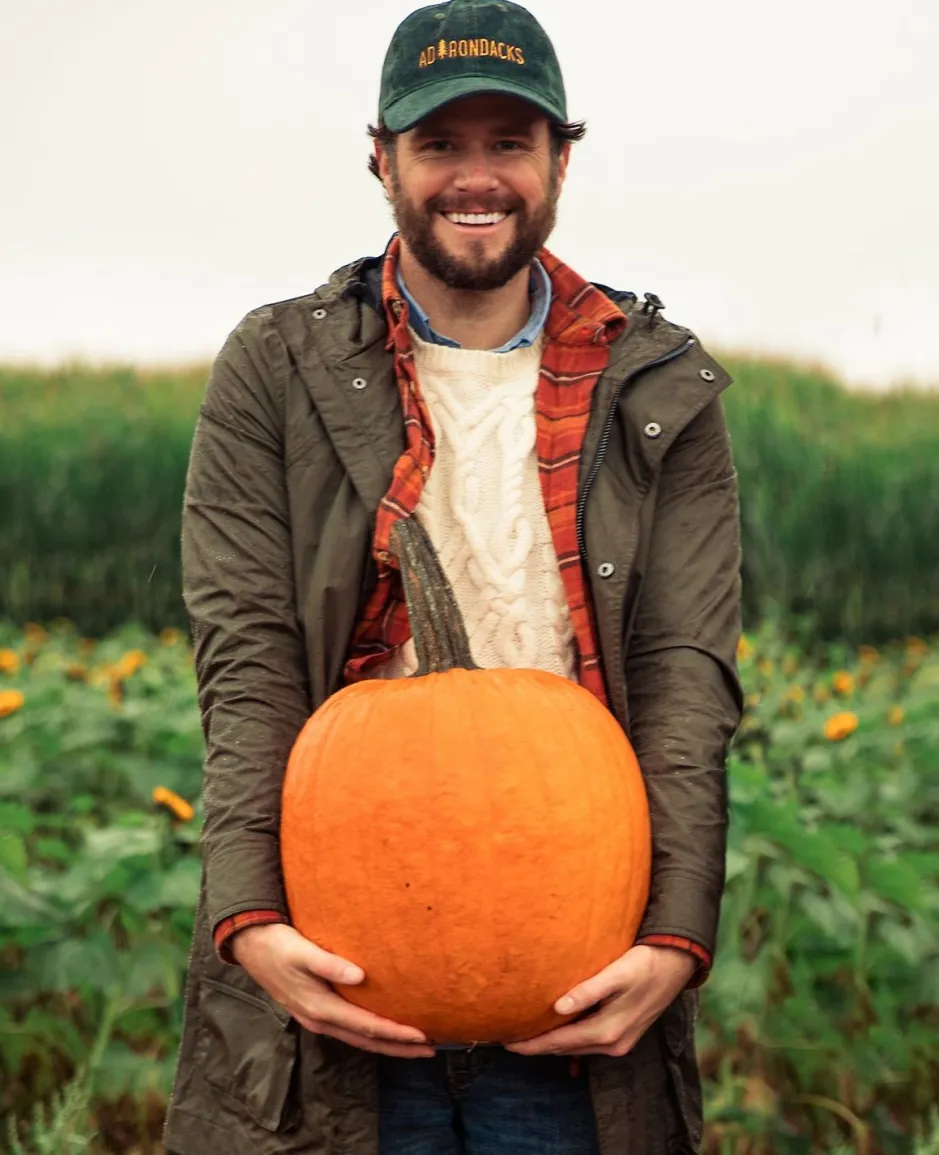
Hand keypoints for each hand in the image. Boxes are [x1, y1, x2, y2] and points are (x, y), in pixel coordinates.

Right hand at [231, 923, 435, 1058]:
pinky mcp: (316, 1010)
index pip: (367, 1027)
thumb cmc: (279, 946)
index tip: (422, 1036)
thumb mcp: (303, 952)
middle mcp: (321, 1020)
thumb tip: (359, 976)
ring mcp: (317, 1018)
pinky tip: (381, 1028)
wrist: (251, 946)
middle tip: (431, 1049)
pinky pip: (350, 1030)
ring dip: (387, 1043)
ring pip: (359, 1038)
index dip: (396, 1033)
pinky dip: (371, 1033)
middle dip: (399, 1047)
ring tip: (414, 1044)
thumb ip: (330, 965)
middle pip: (367, 1040)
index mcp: (321, 1009)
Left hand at [504, 944, 696, 1056]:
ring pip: (576, 1048)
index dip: (531, 1044)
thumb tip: (558, 1007)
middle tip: (508, 1040)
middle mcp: (613, 1043)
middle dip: (537, 1046)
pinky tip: (557, 1033)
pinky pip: (588, 1044)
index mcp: (607, 1030)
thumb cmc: (644, 963)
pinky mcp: (624, 1035)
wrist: (675, 965)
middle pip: (565, 1049)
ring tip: (527, 1036)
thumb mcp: (616, 974)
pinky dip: (569, 1041)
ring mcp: (620, 1042)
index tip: (506, 1042)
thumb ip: (588, 991)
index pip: (559, 1042)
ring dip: (552, 1044)